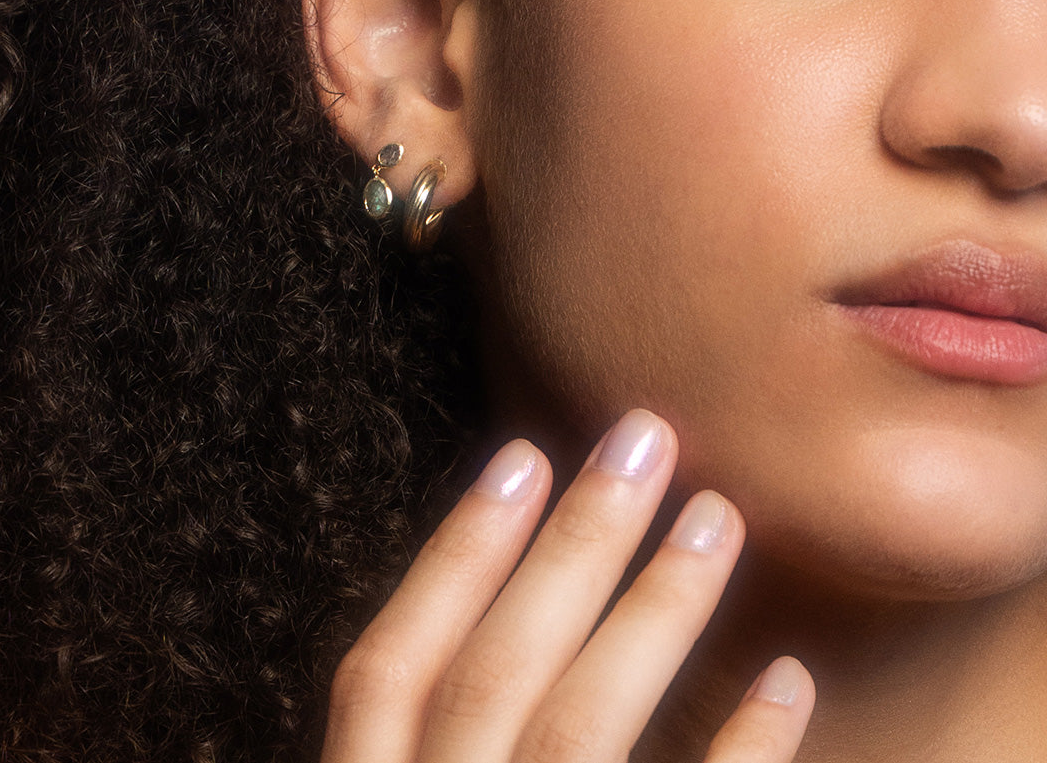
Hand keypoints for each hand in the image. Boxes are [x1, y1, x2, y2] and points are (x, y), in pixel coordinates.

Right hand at [322, 408, 813, 762]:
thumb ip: (418, 736)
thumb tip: (494, 613)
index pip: (386, 670)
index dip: (452, 558)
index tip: (521, 458)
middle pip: (493, 678)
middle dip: (569, 549)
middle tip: (643, 441)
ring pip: (577, 733)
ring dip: (651, 617)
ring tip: (716, 519)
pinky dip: (737, 754)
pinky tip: (787, 681)